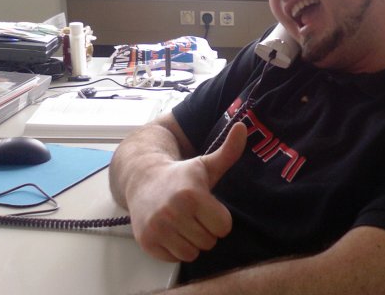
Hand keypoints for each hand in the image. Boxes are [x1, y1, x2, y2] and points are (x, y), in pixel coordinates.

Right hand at [127, 122, 247, 261]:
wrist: (142, 179)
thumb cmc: (181, 174)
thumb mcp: (206, 163)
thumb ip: (229, 151)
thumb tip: (242, 127)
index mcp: (192, 194)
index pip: (223, 226)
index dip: (219, 217)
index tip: (208, 206)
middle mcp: (173, 212)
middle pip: (209, 241)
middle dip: (206, 229)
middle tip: (195, 214)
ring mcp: (157, 228)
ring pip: (192, 253)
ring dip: (192, 241)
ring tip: (184, 222)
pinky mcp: (146, 242)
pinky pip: (174, 258)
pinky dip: (175, 248)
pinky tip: (171, 230)